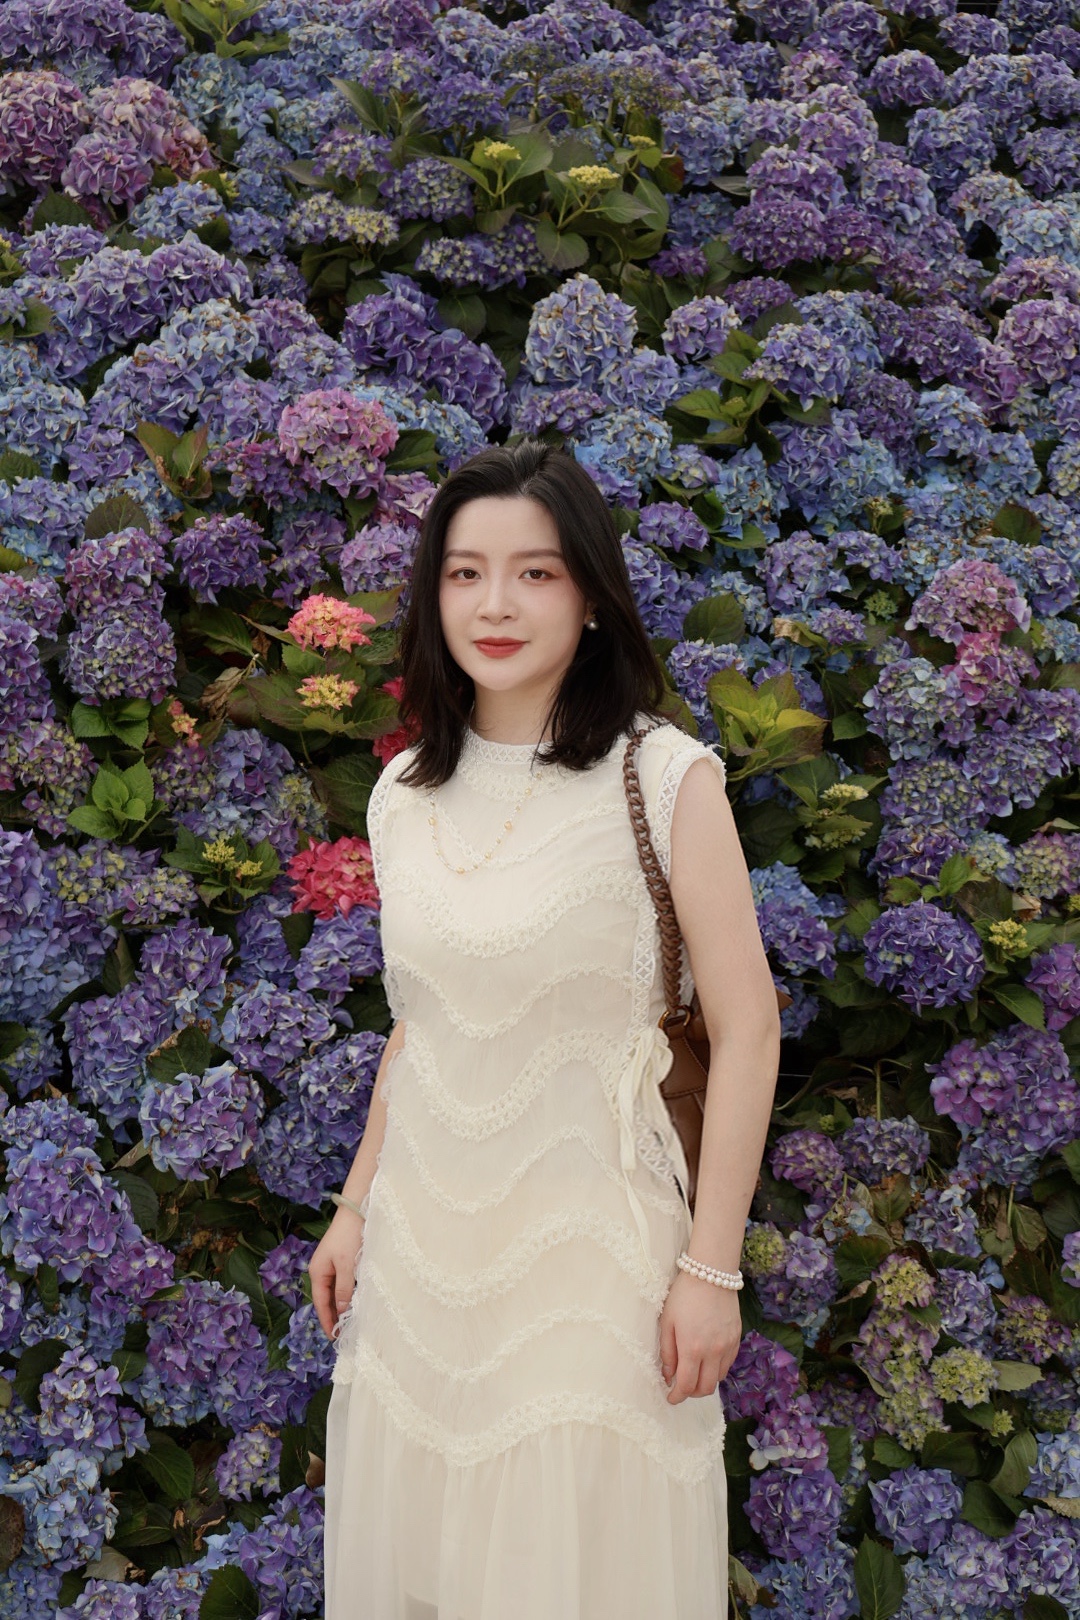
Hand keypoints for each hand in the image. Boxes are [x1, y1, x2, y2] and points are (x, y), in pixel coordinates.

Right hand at [309, 1208, 365, 1339]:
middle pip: (326, 1299)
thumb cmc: (350, 1236)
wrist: (356, 1210)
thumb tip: (341, 1311)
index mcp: (317, 1272)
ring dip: (339, 1307)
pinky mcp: (341, 1260)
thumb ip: (344, 1289)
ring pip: (334, 1292)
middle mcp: (321, 1270)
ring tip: (347, 1324)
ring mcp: (331, 1265)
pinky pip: (341, 1283)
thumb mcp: (347, 1265)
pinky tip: (353, 1303)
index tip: (334, 1338)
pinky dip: (345, 1295)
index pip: (320, 1303)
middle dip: (332, 1316)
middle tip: (342, 1335)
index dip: (327, 1321)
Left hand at [658, 1270, 741, 1403]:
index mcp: (692, 1348)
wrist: (711, 1272)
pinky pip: (728, 1364)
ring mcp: (727, 1346)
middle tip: (681, 1387)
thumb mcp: (667, 1322)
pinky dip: (716, 1368)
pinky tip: (707, 1360)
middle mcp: (713, 1352)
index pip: (686, 1386)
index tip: (670, 1398)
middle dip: (691, 1393)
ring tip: (693, 1372)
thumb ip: (667, 1352)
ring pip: (718, 1378)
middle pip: (705, 1388)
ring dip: (705, 1381)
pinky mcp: (737, 1339)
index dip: (677, 1397)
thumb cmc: (684, 1295)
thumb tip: (668, 1376)